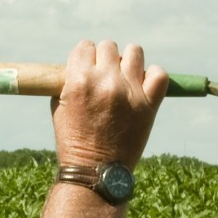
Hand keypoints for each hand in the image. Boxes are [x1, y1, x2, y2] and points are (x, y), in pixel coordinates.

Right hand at [50, 39, 170, 167]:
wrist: (95, 170)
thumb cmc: (72, 140)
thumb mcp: (59, 109)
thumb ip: (69, 82)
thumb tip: (81, 65)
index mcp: (79, 82)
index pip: (85, 47)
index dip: (84, 56)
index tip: (86, 66)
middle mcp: (105, 82)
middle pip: (109, 47)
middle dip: (104, 58)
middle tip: (103, 75)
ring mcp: (130, 91)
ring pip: (135, 52)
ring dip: (128, 61)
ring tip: (124, 76)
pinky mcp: (149, 104)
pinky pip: (159, 74)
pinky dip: (151, 75)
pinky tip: (142, 84)